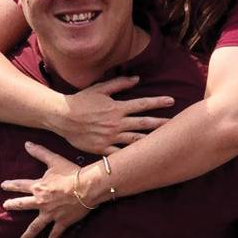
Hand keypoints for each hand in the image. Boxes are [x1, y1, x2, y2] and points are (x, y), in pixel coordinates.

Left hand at [3, 142, 99, 237]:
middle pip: (23, 206)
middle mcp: (41, 202)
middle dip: (13, 206)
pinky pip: (54, 235)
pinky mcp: (61, 222)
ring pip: (35, 226)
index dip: (11, 185)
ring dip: (28, 235)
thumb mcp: (54, 160)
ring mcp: (50, 214)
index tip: (3, 186)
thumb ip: (40, 152)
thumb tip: (26, 144)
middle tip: (6, 207)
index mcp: (38, 187)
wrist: (87, 187)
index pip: (20, 186)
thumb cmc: (72, 172)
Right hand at [59, 76, 173, 153]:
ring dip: (151, 140)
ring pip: (135, 140)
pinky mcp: (102, 148)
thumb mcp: (99, 88)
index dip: (158, 102)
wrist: (62, 117)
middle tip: (176, 124)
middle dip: (161, 123)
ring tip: (164, 142)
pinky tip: (143, 159)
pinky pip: (120, 154)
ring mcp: (110, 137)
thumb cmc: (81, 101)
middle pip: (144, 123)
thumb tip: (137, 78)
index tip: (171, 101)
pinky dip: (131, 156)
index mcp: (117, 108)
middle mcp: (116, 123)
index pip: (143, 104)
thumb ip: (119, 83)